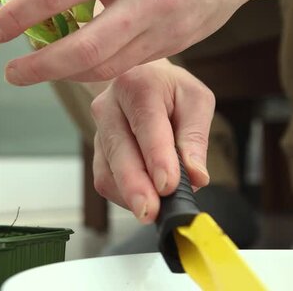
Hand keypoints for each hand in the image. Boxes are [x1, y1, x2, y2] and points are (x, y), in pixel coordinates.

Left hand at [0, 0, 272, 84]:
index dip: (19, 16)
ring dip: (63, 73)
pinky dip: (92, 69)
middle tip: (11, 72)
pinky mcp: (174, 46)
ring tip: (38, 67)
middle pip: (81, 49)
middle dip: (39, 67)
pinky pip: (123, 66)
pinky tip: (73, 64)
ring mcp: (164, 27)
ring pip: (102, 66)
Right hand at [90, 59, 212, 222]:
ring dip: (129, 194)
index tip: (167, 184)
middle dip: (134, 184)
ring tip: (154, 210)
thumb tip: (196, 176)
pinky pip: (104, 180)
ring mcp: (98, 130)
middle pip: (118, 150)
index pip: (146, 124)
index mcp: (138, 85)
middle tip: (150, 211)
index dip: (156, 157)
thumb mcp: (196, 101)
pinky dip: (125, 195)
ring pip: (107, 169)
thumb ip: (195, 137)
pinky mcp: (96, 152)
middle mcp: (109, 106)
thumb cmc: (171, 91)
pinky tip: (144, 198)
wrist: (142, 80)